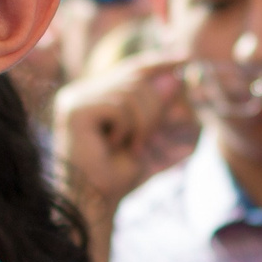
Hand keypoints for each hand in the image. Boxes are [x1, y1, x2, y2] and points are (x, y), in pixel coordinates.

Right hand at [51, 52, 193, 217]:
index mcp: (96, 94)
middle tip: (146, 142)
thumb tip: (175, 78)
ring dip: (142, 124)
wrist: (96, 203)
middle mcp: (81, 91)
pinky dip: (127, 128)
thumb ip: (162, 110)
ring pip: (130, 92)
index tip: (186, 59)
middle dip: (154, 109)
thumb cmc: (119, 175)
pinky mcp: (75, 110)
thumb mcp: (150, 138)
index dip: (160, 62)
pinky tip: (114, 146)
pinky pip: (119, 106)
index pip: (132, 68)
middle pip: (136, 77)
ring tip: (130, 147)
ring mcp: (75, 99)